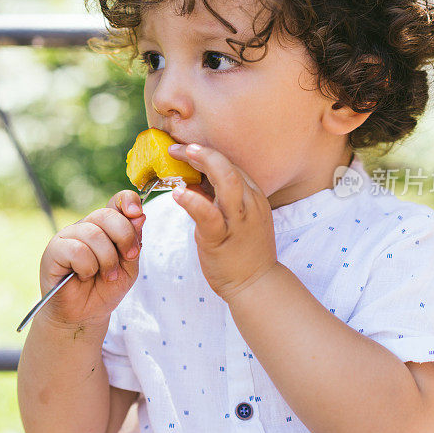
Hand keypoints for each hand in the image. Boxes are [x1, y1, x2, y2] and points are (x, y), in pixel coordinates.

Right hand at [38, 190, 145, 328]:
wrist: (84, 315)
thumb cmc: (106, 289)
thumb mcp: (129, 267)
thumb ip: (134, 242)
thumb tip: (139, 215)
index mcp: (106, 227)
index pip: (117, 200)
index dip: (128, 201)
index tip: (136, 213)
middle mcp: (87, 226)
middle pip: (107, 215)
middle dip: (124, 237)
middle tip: (128, 258)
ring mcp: (69, 236)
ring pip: (93, 234)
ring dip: (107, 260)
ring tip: (107, 276)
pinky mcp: (54, 250)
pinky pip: (76, 249)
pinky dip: (87, 266)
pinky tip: (84, 275)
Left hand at [167, 143, 277, 302]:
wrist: (256, 285)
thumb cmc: (242, 250)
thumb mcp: (236, 218)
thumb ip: (218, 199)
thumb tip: (192, 182)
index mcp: (253, 197)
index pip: (232, 166)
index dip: (208, 154)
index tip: (187, 150)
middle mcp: (250, 205)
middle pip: (230, 167)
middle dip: (205, 153)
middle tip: (181, 147)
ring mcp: (238, 221)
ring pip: (228, 183)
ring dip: (204, 164)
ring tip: (183, 155)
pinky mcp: (222, 239)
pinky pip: (208, 215)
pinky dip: (193, 201)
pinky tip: (177, 193)